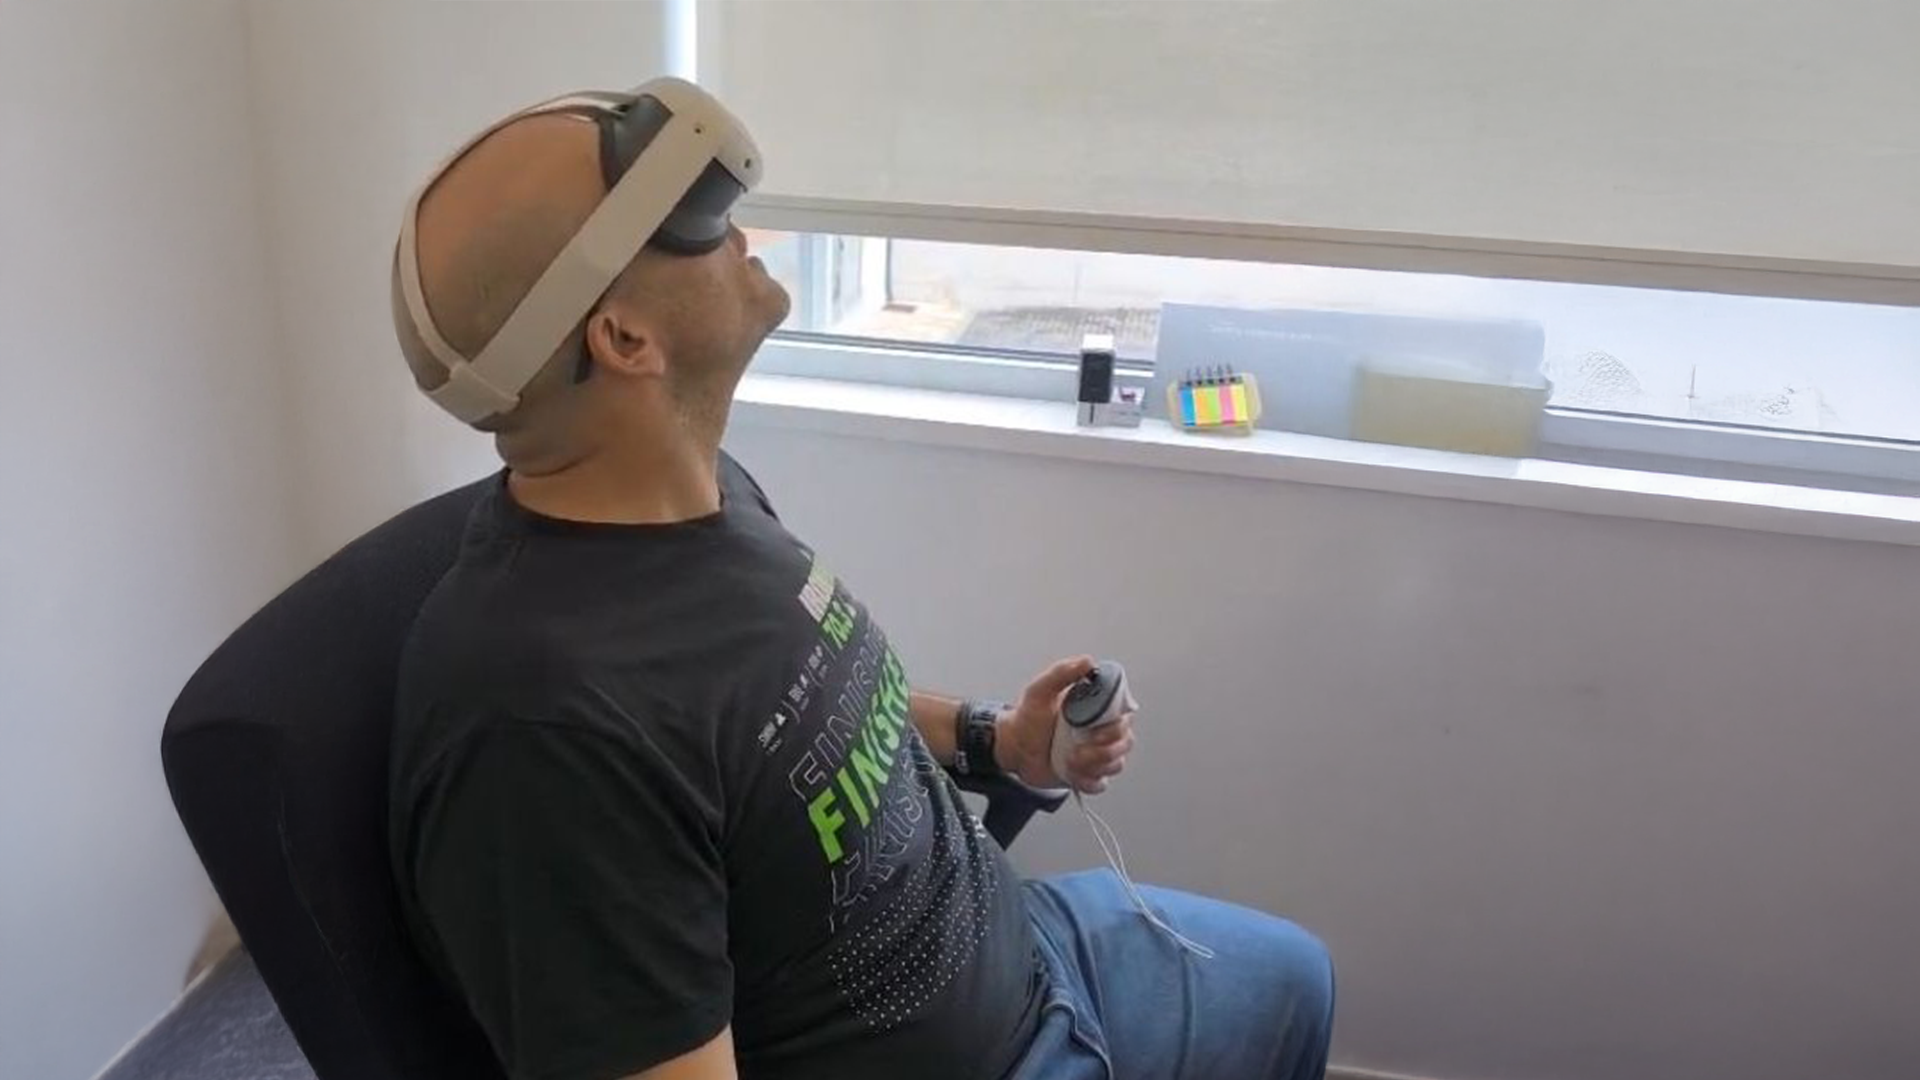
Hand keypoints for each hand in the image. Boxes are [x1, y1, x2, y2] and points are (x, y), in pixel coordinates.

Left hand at [995, 656, 1135, 793]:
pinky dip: (1088, 781)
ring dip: (1093, 766)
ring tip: (1069, 761)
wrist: (1013, 749)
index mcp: (1096, 708)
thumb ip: (1061, 673)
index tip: (1094, 731)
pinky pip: (1101, 783)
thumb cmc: (1026, 718)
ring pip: (1116, 764)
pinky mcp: (1088, 774)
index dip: (1115, 727)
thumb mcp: (1039, 691)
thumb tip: (1088, 661)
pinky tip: (1071, 773)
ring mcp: (1096, 753)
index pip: (1125, 716)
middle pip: (1125, 742)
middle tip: (1077, 749)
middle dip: (1102, 751)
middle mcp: (1101, 730)